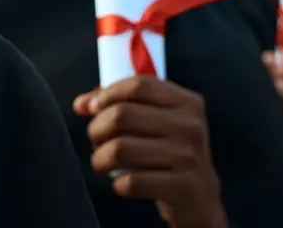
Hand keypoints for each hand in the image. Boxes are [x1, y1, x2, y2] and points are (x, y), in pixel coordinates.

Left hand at [74, 77, 228, 227]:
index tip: (93, 108)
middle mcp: (191, 126)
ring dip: (100, 158)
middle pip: (122, 115)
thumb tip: (82, 104)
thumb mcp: (156, 121)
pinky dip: (118, 184)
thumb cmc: (168, 152)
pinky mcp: (183, 187)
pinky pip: (131, 182)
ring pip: (120, 149)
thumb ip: (121, 104)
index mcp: (187, 102)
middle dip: (97, 129)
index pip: (138, 85)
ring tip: (102, 162)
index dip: (107, 94)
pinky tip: (123, 183)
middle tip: (96, 140)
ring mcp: (189, 157)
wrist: (200, 196)